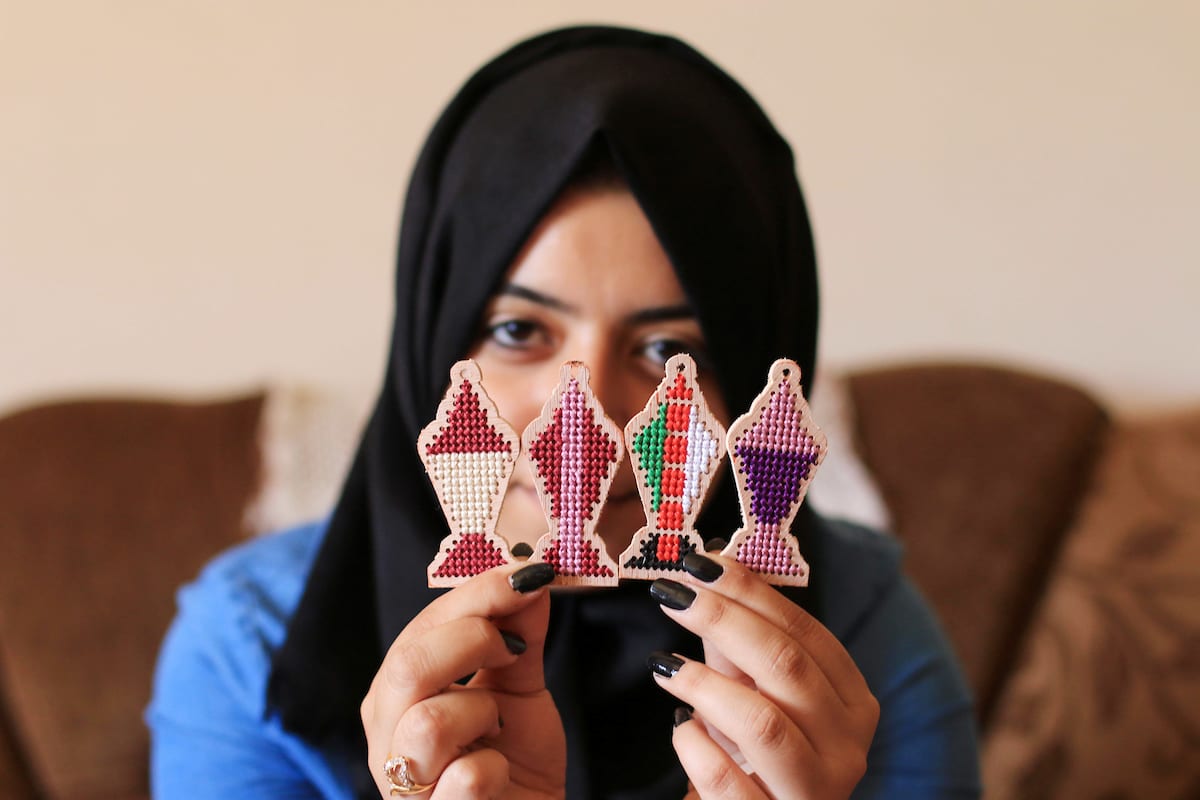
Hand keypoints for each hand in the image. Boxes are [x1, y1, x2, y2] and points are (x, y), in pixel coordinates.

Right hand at [361, 562, 566, 798]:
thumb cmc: (514, 760)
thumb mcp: (519, 688)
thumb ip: (520, 634)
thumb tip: (529, 573)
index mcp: (397, 694)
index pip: (419, 629)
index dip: (476, 595)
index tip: (527, 575)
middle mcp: (387, 735)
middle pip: (408, 666)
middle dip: (473, 640)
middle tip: (515, 650)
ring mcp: (404, 785)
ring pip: (428, 723)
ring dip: (481, 713)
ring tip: (497, 727)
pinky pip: (466, 779)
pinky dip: (496, 769)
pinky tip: (500, 774)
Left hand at [647, 553, 878, 798]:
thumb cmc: (753, 757)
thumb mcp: (752, 695)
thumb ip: (736, 642)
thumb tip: (707, 570)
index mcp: (852, 704)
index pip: (807, 633)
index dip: (752, 592)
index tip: (701, 563)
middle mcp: (846, 748)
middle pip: (786, 666)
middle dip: (723, 620)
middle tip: (673, 593)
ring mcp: (814, 791)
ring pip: (761, 722)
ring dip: (704, 683)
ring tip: (664, 664)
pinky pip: (725, 779)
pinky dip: (694, 746)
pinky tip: (679, 728)